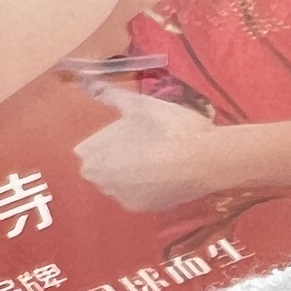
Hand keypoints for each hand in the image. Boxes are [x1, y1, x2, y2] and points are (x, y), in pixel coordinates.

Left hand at [74, 88, 231, 212]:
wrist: (205, 160)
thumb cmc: (167, 127)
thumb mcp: (138, 104)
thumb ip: (108, 94)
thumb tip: (85, 80)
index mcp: (94, 157)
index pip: (86, 150)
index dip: (103, 140)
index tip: (121, 130)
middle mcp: (103, 183)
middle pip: (101, 168)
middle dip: (112, 157)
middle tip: (137, 142)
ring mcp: (124, 200)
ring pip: (119, 183)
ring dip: (127, 173)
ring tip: (152, 157)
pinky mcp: (146, 210)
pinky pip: (137, 194)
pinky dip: (144, 185)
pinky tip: (161, 172)